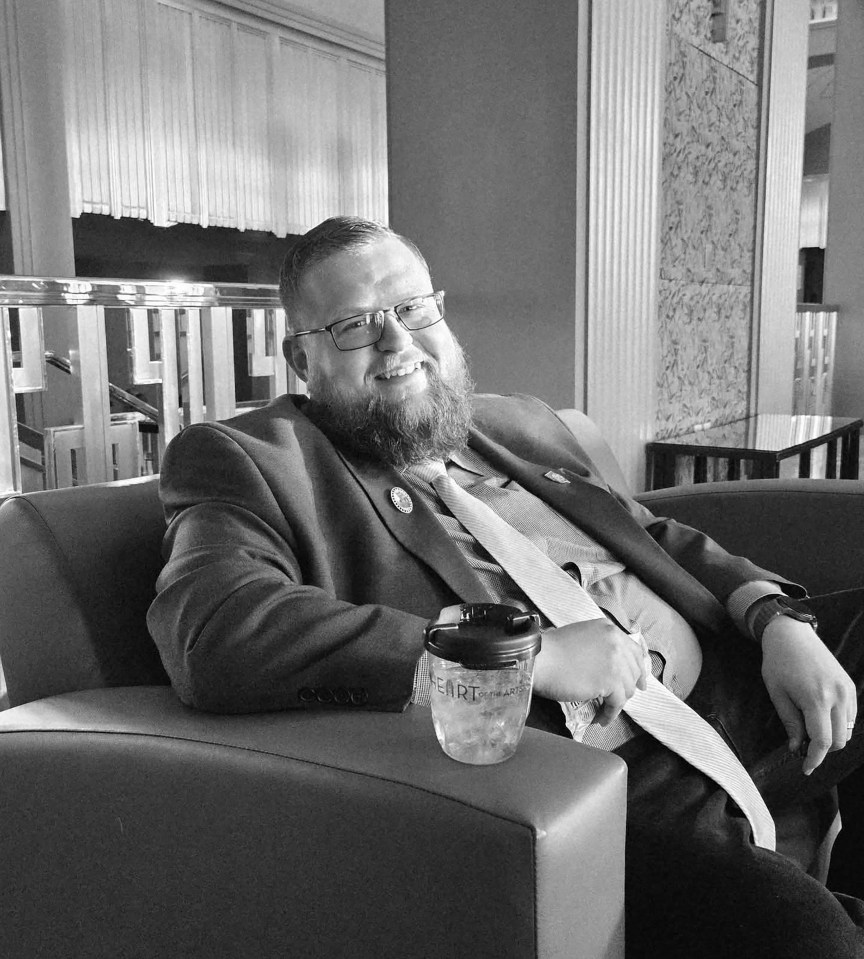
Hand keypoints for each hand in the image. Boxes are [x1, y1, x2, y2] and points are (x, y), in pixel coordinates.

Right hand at [533, 619, 647, 725]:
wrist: (540, 659)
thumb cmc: (552, 650)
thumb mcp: (581, 636)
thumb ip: (599, 645)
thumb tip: (610, 666)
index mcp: (609, 629)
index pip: (634, 650)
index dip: (638, 669)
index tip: (639, 682)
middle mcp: (616, 642)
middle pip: (633, 670)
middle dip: (628, 687)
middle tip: (619, 699)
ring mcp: (615, 662)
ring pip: (627, 688)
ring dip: (617, 702)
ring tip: (605, 710)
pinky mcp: (610, 681)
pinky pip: (617, 703)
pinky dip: (610, 713)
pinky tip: (602, 719)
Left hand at [761, 617, 857, 774]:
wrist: (791, 635)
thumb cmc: (778, 663)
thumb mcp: (777, 694)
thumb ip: (790, 723)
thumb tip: (797, 748)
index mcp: (816, 699)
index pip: (822, 741)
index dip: (814, 759)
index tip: (805, 768)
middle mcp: (837, 696)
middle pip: (838, 740)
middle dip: (822, 749)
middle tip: (802, 743)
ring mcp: (847, 691)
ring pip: (847, 730)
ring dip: (831, 737)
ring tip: (809, 727)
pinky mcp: (850, 686)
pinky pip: (851, 717)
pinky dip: (838, 724)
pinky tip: (820, 716)